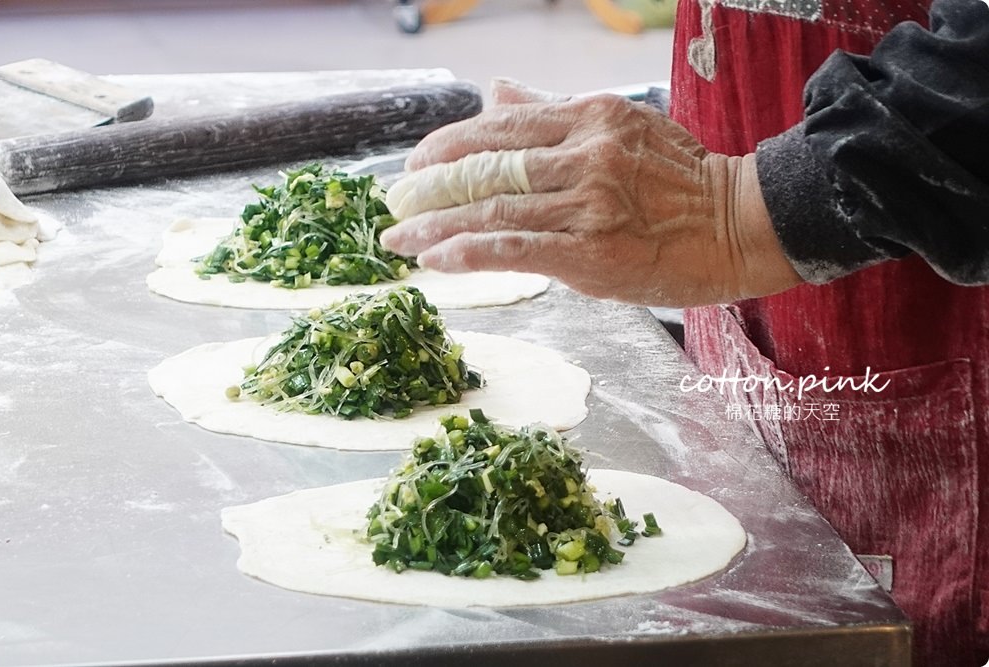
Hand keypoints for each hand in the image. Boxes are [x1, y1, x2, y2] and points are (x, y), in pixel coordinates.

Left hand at [380, 79, 802, 306]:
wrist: (744, 225)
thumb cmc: (684, 182)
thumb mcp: (621, 126)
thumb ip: (553, 113)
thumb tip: (496, 91)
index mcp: (589, 117)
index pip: (499, 127)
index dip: (446, 146)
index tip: (414, 165)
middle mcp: (585, 153)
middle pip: (486, 165)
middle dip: (429, 186)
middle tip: (393, 202)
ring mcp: (588, 202)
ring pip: (493, 208)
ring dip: (435, 225)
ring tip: (399, 237)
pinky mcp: (592, 251)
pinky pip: (515, 248)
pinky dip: (469, 252)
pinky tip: (435, 259)